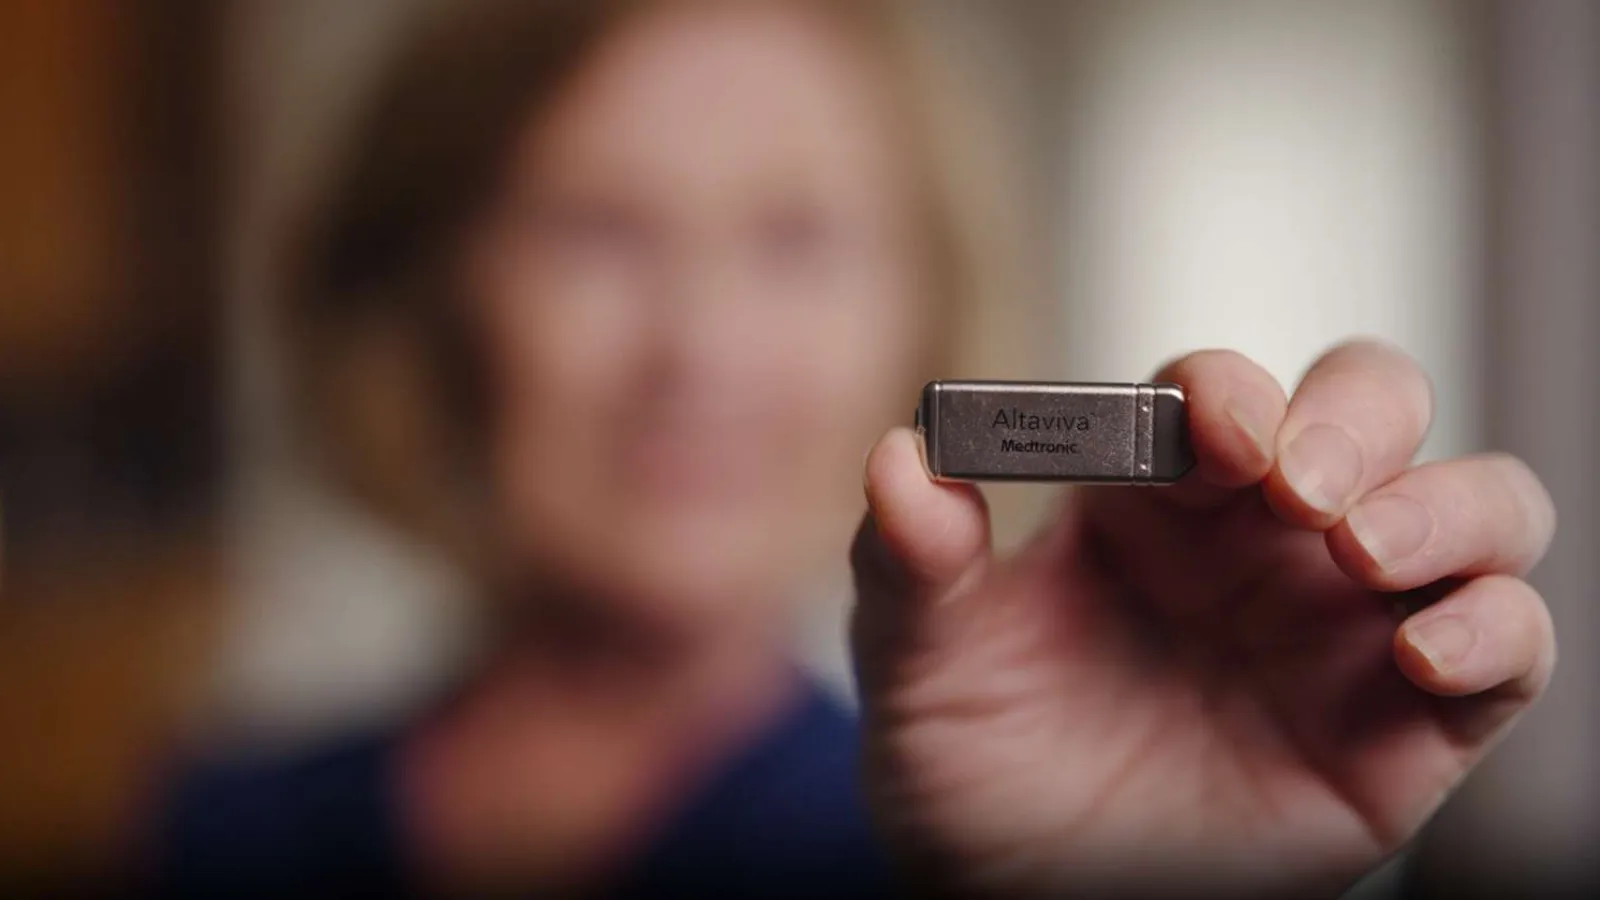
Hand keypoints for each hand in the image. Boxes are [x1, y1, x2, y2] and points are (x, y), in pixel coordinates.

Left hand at [850, 341, 1556, 898]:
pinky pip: (1509, 645)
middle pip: (1370, 406)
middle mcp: (1266, 539)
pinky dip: (1496, 626)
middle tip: (1296, 488)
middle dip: (1353, 421)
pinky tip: (1423, 653)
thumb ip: (908, 562)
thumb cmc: (977, 772)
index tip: (1203, 434)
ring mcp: (1347, 622)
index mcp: (1154, 498)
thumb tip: (902, 457)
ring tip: (1361, 554)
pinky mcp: (1415, 722)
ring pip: (1474, 502)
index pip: (1217, 394)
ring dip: (1444, 505)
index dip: (1224, 391)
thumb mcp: (918, 667)